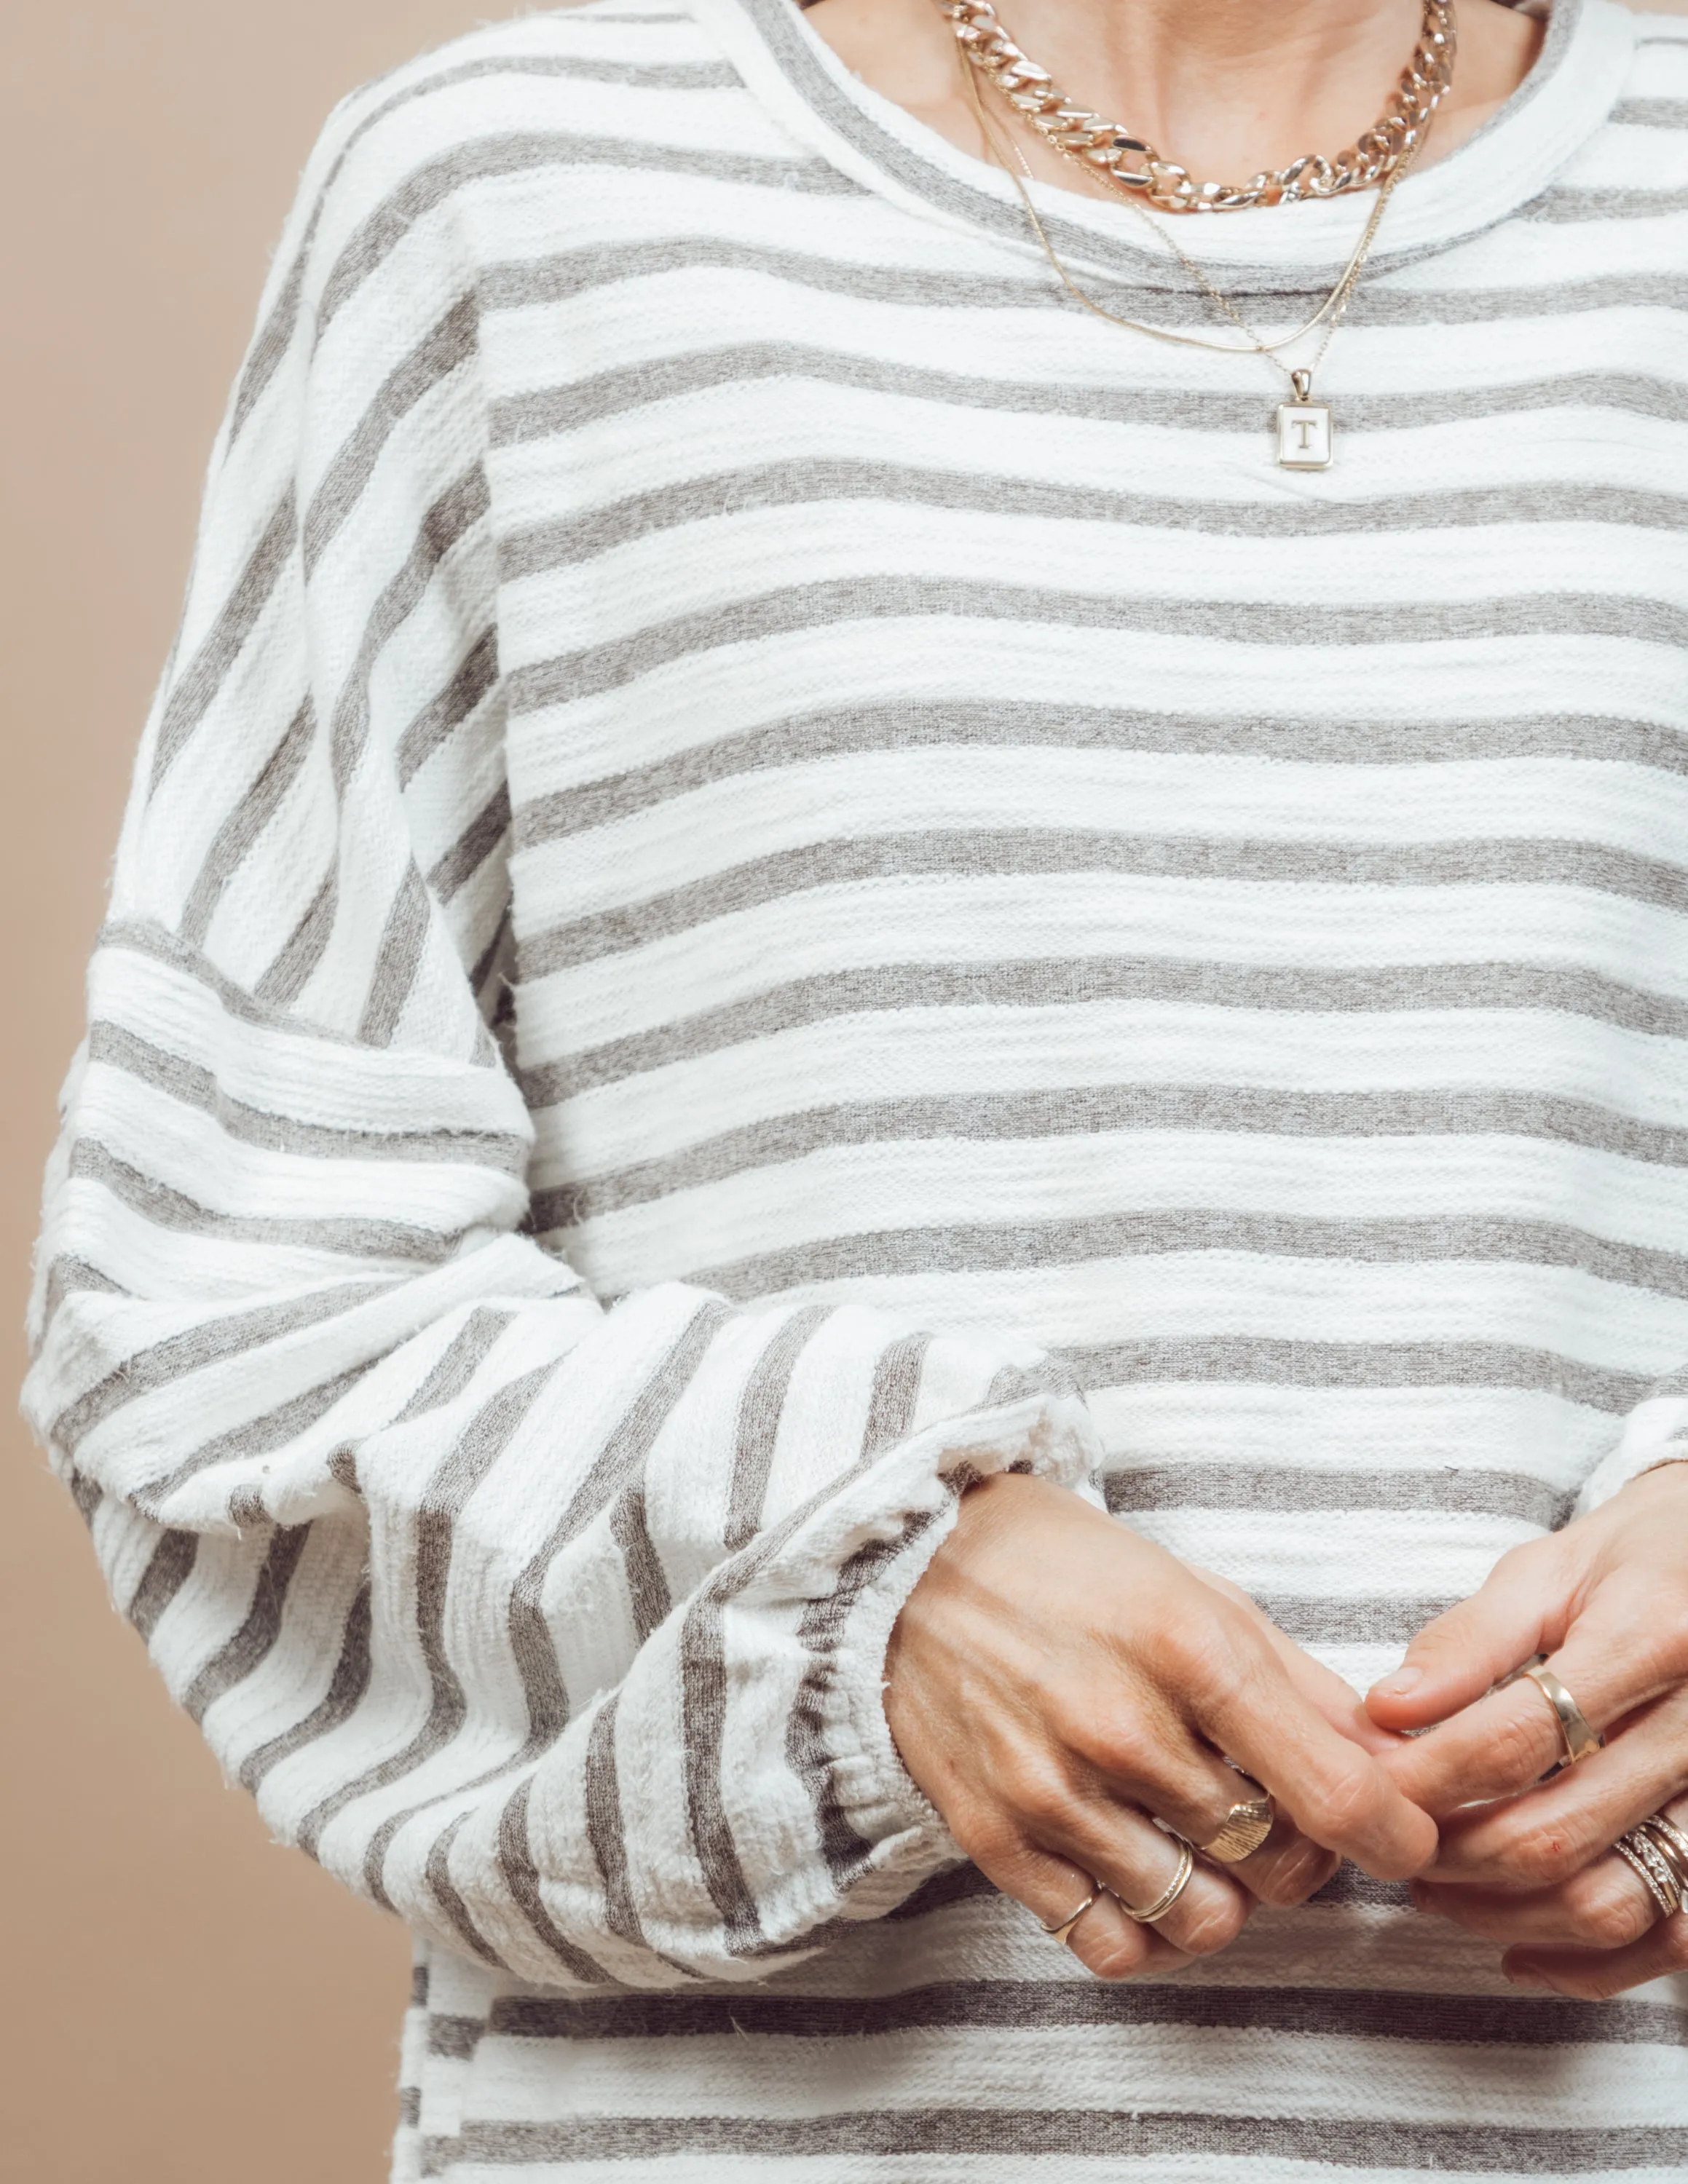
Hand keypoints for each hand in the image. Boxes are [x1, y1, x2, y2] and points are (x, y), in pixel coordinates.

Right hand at [885, 1472, 1437, 1981]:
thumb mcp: (1193, 1589)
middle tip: (1284, 1818)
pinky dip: (1148, 1931)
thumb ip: (1295, 1681)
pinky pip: (1111, 1946)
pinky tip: (1146, 1877)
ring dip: (1229, 1895)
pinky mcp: (995, 1841)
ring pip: (1204, 1919)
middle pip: (1279, 1863)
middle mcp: (1121, 1727)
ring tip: (1209, 1844)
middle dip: (1305, 1854)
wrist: (906, 1566)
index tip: (1404, 1838)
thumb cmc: (1064, 1567)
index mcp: (1186, 1648)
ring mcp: (1052, 1792)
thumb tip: (1387, 1764)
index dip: (1394, 1834)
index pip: (1332, 1792)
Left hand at [1366, 1463, 1687, 1996]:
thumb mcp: (1548, 1570)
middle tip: (1390, 1841)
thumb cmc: (1635, 1564)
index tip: (1371, 1780)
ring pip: (1612, 1902)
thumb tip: (1385, 1708)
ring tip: (1435, 1889)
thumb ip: (1469, 1641)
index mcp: (1655, 1639)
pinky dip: (1591, 1964)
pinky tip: (1516, 1947)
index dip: (1428, 1773)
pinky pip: (1673, 1938)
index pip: (1519, 1735)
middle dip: (1452, 1852)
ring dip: (1506, 1915)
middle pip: (1558, 1831)